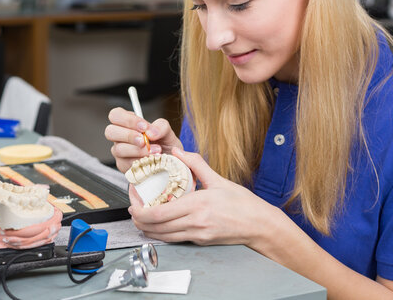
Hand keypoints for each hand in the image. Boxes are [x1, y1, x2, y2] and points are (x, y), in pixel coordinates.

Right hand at [104, 107, 182, 171]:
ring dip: (138, 150)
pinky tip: (152, 160)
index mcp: (127, 123)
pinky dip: (141, 161)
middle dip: (129, 135)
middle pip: (110, 132)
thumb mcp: (166, 131)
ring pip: (118, 149)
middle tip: (144, 140)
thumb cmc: (164, 143)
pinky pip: (126, 163)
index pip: (116, 115)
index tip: (144, 127)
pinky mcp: (123, 166)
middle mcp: (120, 136)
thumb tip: (151, 133)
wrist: (169, 162)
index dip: (127, 120)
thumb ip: (161, 127)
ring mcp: (119, 152)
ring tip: (155, 151)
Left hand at [128, 147, 276, 246]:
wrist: (259, 225)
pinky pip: (173, 238)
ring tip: (142, 214)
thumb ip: (195, 163)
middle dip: (138, 219)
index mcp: (198, 205)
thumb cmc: (243, 204)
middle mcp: (195, 223)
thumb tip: (177, 151)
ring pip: (161, 236)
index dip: (139, 209)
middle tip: (133, 207)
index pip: (157, 213)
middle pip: (154, 227)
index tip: (133, 200)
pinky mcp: (199, 241)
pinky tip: (160, 221)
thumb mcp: (219, 179)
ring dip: (147, 227)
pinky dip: (161, 231)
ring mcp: (196, 234)